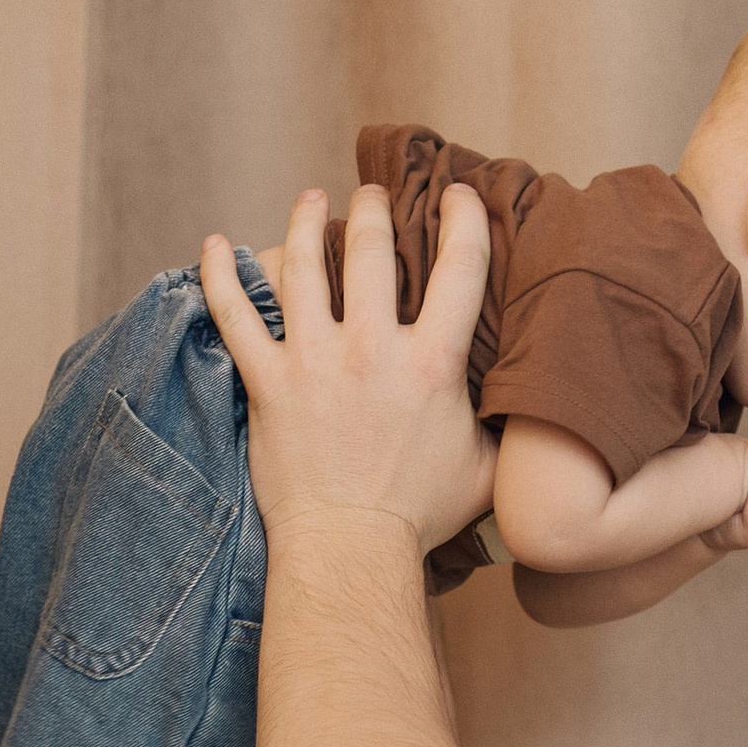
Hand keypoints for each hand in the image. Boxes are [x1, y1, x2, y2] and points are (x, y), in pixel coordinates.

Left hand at [201, 182, 496, 559]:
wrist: (350, 551)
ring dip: (305, 222)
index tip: (457, 196)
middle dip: (373, 210)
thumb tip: (532, 410)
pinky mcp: (267, 384)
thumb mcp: (485, 471)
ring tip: (310, 199)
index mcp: (432, 363)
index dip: (462, 219)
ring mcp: (313, 363)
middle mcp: (371, 350)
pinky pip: (235, 316)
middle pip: (370, 250)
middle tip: (372, 195)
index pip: (459, 266)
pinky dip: (221, 275)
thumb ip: (505, 430)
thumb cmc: (419, 518)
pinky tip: (215, 243)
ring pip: (303, 268)